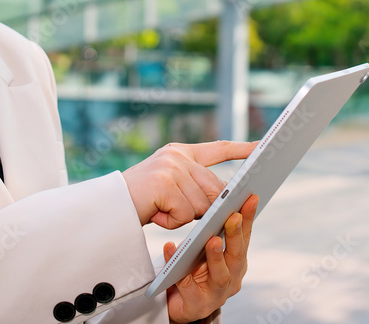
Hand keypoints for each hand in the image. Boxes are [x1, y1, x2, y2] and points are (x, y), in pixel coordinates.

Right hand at [122, 140, 258, 228]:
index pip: (218, 149)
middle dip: (206, 208)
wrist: (106, 208)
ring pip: (202, 205)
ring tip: (160, 210)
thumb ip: (194, 186)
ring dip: (183, 217)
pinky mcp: (164, 184)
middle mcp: (178, 156)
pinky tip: (155, 214)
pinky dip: (171, 222)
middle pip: (214, 188)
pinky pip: (185, 214)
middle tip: (178, 210)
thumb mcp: (170, 187)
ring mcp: (171, 168)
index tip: (262, 147)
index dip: (241, 149)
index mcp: (180, 152)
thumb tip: (225, 199)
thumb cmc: (139, 201)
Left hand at [165, 193, 258, 322]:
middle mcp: (231, 278)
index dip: (249, 218)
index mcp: (236, 261)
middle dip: (236, 235)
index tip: (251, 197)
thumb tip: (216, 197)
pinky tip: (171, 250)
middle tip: (233, 216)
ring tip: (212, 240)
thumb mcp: (205, 249)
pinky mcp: (197, 305)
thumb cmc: (194, 270)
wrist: (179, 303)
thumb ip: (213, 231)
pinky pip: (187, 287)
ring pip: (220, 275)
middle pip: (236, 255)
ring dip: (217, 256)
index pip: (245, 237)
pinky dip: (182, 271)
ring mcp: (217, 294)